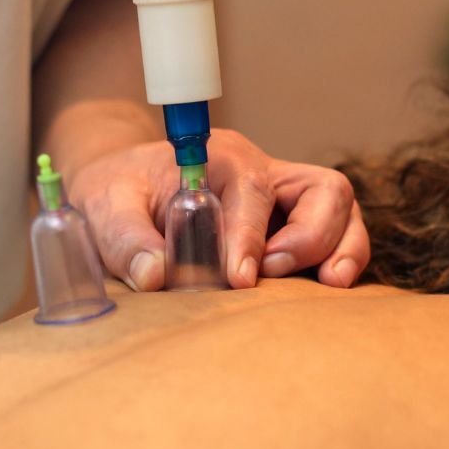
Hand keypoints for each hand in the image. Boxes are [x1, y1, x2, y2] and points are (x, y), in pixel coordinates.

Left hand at [67, 130, 369, 290]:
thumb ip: (125, 238)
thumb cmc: (119, 191)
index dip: (252, 235)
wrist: (126, 186)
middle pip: (323, 190)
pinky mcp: (294, 226)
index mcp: (221, 158)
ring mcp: (286, 199)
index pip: (253, 191)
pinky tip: (327, 289)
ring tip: (326, 285)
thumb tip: (154, 275)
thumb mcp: (106, 206)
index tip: (240, 277)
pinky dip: (343, 259)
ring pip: (342, 208)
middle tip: (271, 274)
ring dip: (341, 248)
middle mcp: (265, 173)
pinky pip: (339, 236)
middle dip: (310, 236)